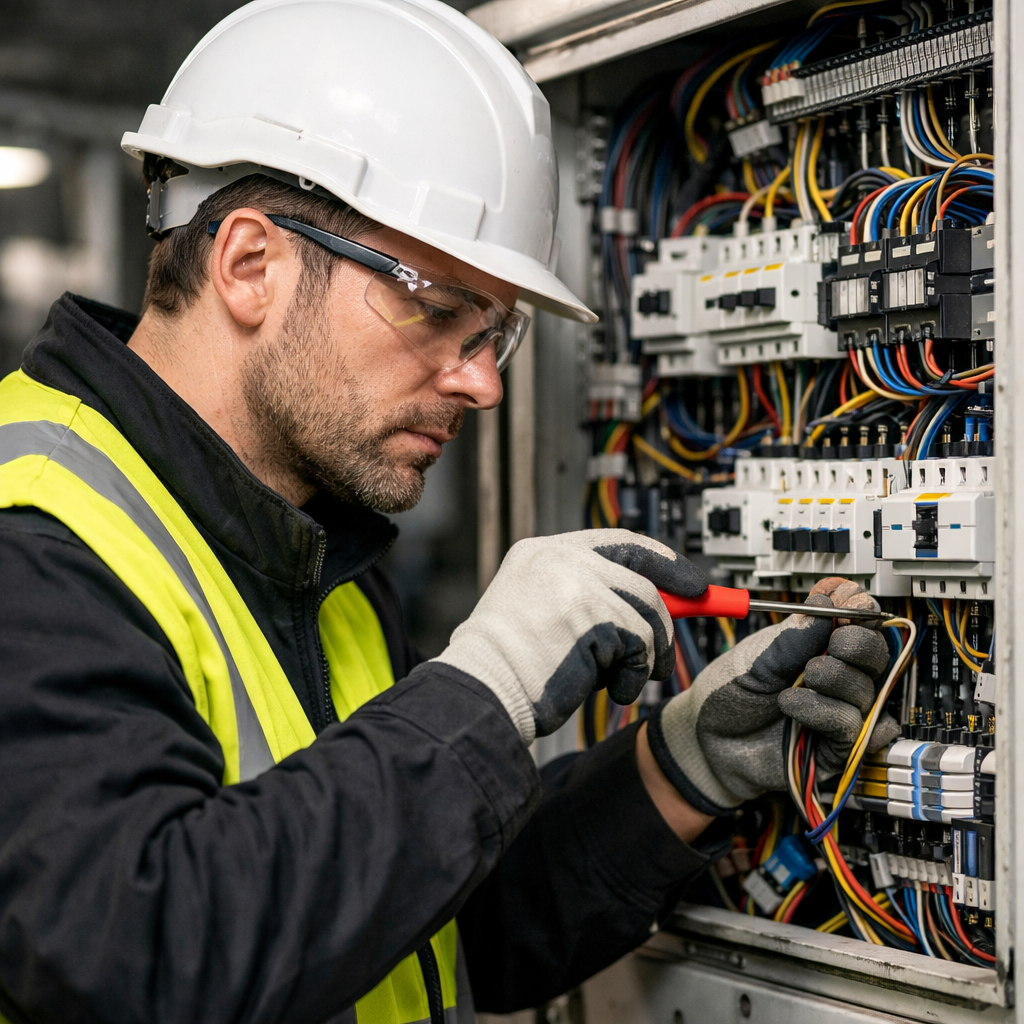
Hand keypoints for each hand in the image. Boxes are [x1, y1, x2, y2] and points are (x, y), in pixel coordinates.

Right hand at [433, 529, 706, 743]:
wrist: (482, 690)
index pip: (616, 542)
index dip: (658, 559)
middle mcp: (559, 559)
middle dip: (673, 601)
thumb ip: (585, 598)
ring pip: (647, 609)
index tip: (686, 578)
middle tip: (690, 618)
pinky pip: (641, 642)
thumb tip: (648, 605)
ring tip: (624, 677)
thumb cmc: (505, 666)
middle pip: (641, 571)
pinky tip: (612, 687)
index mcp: (541, 552)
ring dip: (647, 650)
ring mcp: (578, 584)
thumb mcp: (539, 612)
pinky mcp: (595, 616)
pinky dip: (635, 672)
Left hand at [646, 578, 898, 815]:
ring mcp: (837, 710)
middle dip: (858, 643)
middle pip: (875, 654)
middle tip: (836, 642)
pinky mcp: (835, 746)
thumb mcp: (756, 659)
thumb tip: (825, 602)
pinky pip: (850, 725)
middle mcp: (833, 676)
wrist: (706, 738)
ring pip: (865, 688)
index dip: (858, 609)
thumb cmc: (727, 696)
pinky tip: (791, 705)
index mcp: (815, 646)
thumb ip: (793, 638)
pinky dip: (822, 711)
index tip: (847, 601)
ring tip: (800, 679)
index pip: (856, 622)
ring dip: (833, 678)